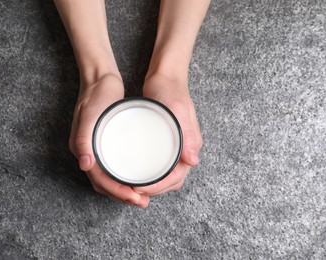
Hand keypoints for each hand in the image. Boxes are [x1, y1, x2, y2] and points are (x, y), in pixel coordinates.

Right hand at [69, 74, 149, 207]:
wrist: (100, 80)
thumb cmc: (95, 96)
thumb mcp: (89, 115)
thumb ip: (84, 139)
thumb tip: (85, 165)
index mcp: (83, 150)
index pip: (100, 180)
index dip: (117, 192)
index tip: (135, 198)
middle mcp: (89, 153)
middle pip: (105, 183)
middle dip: (123, 195)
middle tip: (142, 202)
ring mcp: (98, 149)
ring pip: (110, 178)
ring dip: (125, 190)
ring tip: (142, 196)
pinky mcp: (107, 143)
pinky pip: (115, 167)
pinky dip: (125, 177)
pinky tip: (139, 177)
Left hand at [133, 74, 202, 195]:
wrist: (165, 78)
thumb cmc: (172, 92)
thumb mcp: (179, 111)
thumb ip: (188, 136)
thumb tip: (193, 161)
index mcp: (190, 146)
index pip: (176, 178)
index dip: (158, 187)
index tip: (140, 189)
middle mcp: (183, 150)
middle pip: (170, 181)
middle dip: (153, 190)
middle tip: (132, 191)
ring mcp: (174, 147)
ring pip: (164, 176)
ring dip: (150, 185)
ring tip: (132, 186)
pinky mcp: (163, 142)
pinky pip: (158, 164)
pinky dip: (148, 174)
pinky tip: (135, 172)